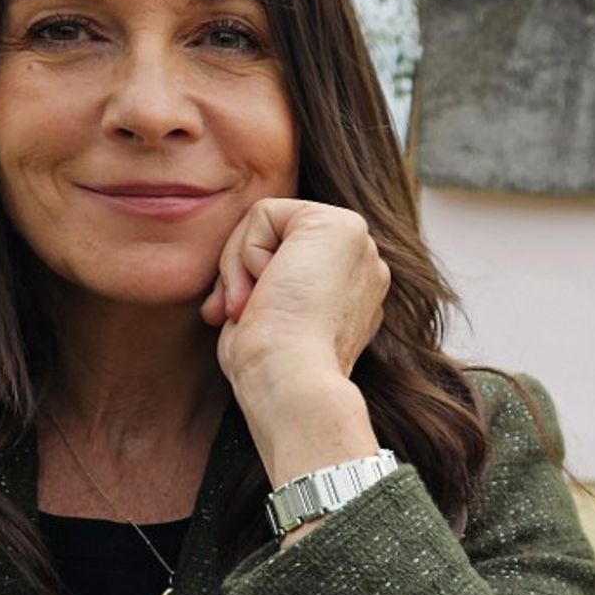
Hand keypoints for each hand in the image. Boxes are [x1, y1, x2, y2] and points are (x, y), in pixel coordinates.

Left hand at [200, 199, 388, 488]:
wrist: (290, 382)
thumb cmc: (269, 370)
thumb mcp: (268, 325)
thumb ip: (268, 295)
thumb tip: (240, 288)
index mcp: (349, 294)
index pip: (282, 259)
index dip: (246, 283)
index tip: (233, 319)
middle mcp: (362, 266)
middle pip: (276, 237)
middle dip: (240, 271)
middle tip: (232, 314)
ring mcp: (360, 244)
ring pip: (268, 223)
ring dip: (239, 265)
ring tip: (247, 306)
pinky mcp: (342, 224)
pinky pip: (264, 213)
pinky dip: (247, 250)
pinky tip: (265, 284)